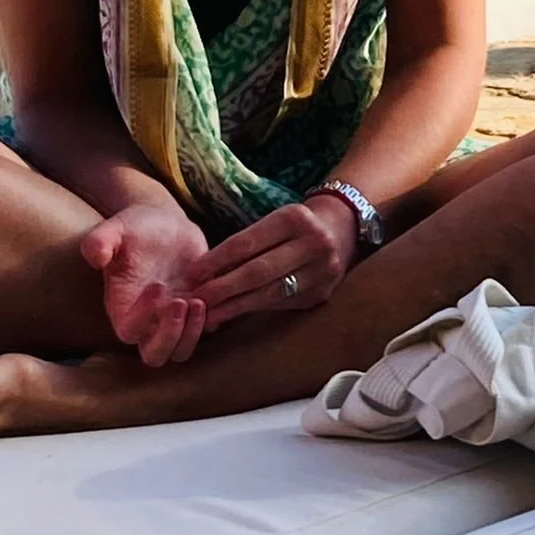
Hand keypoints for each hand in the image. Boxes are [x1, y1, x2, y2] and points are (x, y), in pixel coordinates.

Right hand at [80, 203, 208, 366]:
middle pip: (155, 355)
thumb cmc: (135, 229)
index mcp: (122, 306)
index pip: (129, 331)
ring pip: (180, 352)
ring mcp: (172, 319)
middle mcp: (147, 321)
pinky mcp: (194, 312)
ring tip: (199, 300)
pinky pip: (206, 332)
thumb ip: (100, 241)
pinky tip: (214, 293)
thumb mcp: (116, 228)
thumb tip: (94, 255)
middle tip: (182, 301)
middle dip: (170, 336)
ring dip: (192, 333)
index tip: (157, 285)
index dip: (143, 316)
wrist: (165, 224)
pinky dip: (213, 320)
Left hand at [189, 194, 360, 332]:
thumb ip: (246, 245)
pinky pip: (281, 304)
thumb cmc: (295, 225)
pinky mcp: (321, 295)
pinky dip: (254, 310)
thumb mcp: (275, 222)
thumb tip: (202, 274)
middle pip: (258, 271)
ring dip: (235, 307)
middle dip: (223, 288)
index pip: (247, 242)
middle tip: (196, 300)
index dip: (216, 260)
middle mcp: (312, 243)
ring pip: (269, 294)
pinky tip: (234, 315)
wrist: (342, 230)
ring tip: (209, 316)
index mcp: (294, 218)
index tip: (191, 274)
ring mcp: (321, 272)